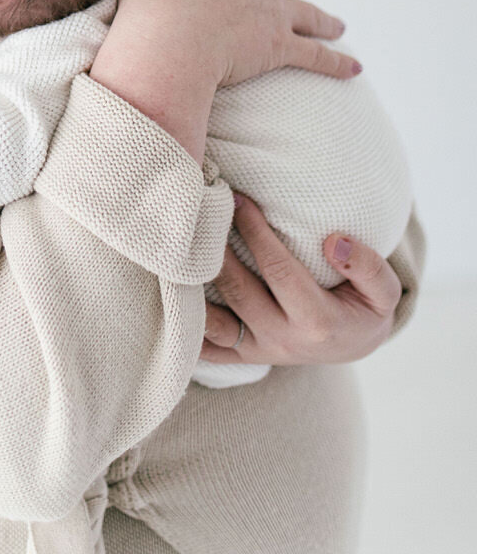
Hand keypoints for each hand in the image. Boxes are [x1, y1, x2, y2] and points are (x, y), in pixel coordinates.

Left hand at [199, 193, 402, 364]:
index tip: (239, 198)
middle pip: (238, 291)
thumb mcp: (385, 291)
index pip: (279, 271)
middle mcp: (283, 340)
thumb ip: (368, 266)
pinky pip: (206, 347)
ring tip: (180, 244)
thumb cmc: (366, 309)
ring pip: (213, 321)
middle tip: (200, 208)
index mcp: (318, 322)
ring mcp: (260, 350)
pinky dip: (184, 324)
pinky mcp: (243, 355)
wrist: (354, 345)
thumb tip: (334, 242)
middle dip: (217, 248)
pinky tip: (168, 292)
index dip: (256, 233)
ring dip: (193, 284)